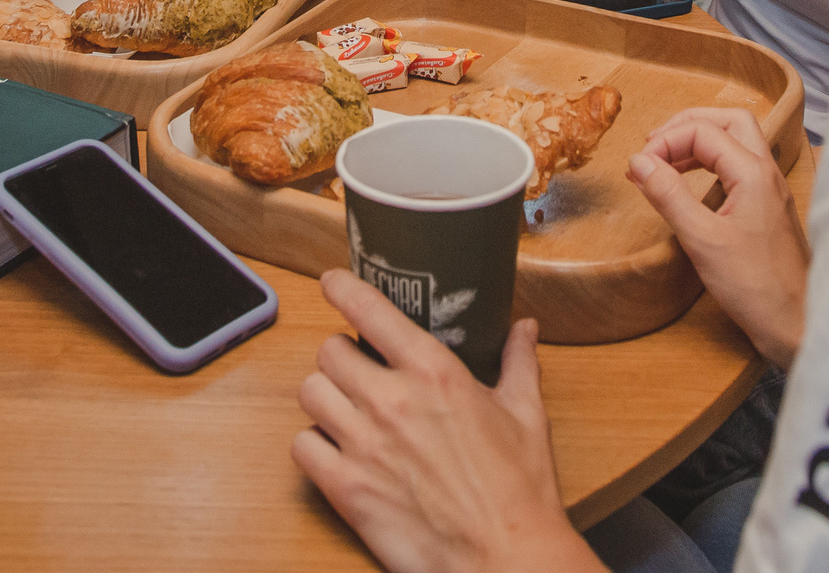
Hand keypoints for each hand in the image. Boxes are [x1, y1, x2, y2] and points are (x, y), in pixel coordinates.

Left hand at [292, 271, 599, 572]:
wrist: (504, 557)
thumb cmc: (518, 491)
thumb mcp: (526, 415)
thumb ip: (519, 363)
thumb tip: (524, 329)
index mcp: (434, 373)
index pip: (369, 310)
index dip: (342, 289)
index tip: (333, 283)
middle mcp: (391, 401)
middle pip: (328, 351)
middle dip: (341, 356)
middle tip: (358, 370)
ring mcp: (363, 445)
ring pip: (309, 393)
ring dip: (324, 396)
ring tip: (345, 408)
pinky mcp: (346, 488)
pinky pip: (302, 447)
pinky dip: (314, 445)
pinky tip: (337, 450)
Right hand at [629, 108, 809, 370]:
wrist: (796, 323)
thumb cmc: (754, 286)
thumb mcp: (701, 239)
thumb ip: (668, 195)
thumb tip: (639, 161)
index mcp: (752, 173)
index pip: (702, 131)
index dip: (665, 142)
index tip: (638, 168)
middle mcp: (767, 172)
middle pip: (729, 120)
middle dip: (687, 125)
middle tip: (654, 146)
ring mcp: (771, 189)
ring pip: (736, 141)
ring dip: (699, 142)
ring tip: (665, 162)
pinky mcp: (768, 207)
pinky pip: (739, 166)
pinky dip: (711, 163)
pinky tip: (692, 182)